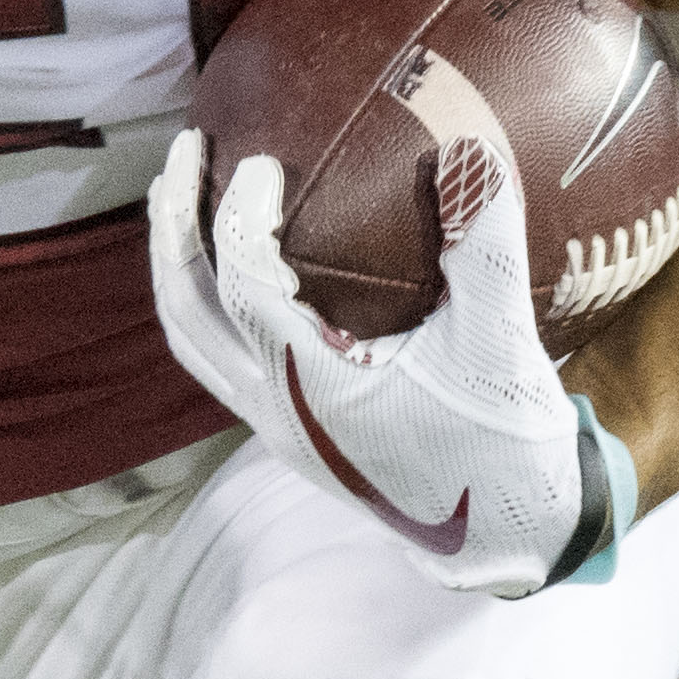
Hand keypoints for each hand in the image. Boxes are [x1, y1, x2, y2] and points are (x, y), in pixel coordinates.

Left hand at [138, 80, 613, 598]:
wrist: (508, 532)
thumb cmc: (504, 437)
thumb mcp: (501, 337)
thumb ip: (483, 242)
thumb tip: (466, 146)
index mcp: (313, 388)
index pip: (242, 285)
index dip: (239, 214)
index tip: (261, 160)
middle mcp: (276, 413)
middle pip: (184, 313)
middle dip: (170, 230)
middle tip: (183, 150)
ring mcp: (276, 429)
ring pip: (193, 342)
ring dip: (177, 269)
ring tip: (181, 198)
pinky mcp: (290, 433)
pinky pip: (223, 358)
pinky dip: (212, 302)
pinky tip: (236, 260)